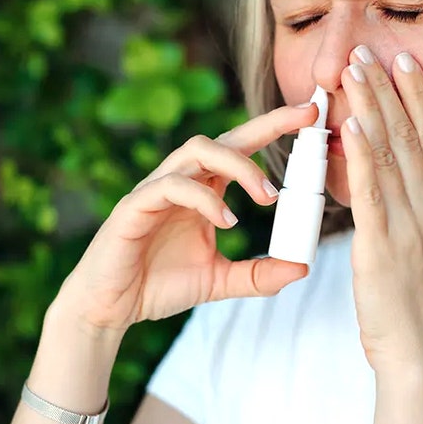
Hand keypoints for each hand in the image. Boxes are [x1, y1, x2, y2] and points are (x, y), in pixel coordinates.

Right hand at [53, 105, 315, 335]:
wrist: (110, 309)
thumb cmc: (158, 285)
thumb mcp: (219, 280)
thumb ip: (258, 274)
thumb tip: (302, 268)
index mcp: (202, 189)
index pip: (240, 148)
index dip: (273, 127)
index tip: (312, 115)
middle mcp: (181, 180)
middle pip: (222, 137)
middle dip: (265, 125)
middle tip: (305, 125)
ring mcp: (155, 189)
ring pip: (196, 151)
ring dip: (238, 166)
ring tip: (267, 198)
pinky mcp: (134, 206)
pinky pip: (171, 186)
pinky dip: (204, 199)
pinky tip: (226, 221)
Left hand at [339, 46, 422, 373]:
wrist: (422, 351)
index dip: (420, 97)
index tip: (405, 61)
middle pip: (410, 136)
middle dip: (388, 89)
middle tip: (368, 50)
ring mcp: (410, 225)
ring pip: (390, 154)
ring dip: (371, 108)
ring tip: (353, 71)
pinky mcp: (383, 245)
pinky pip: (374, 192)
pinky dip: (363, 156)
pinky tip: (352, 126)